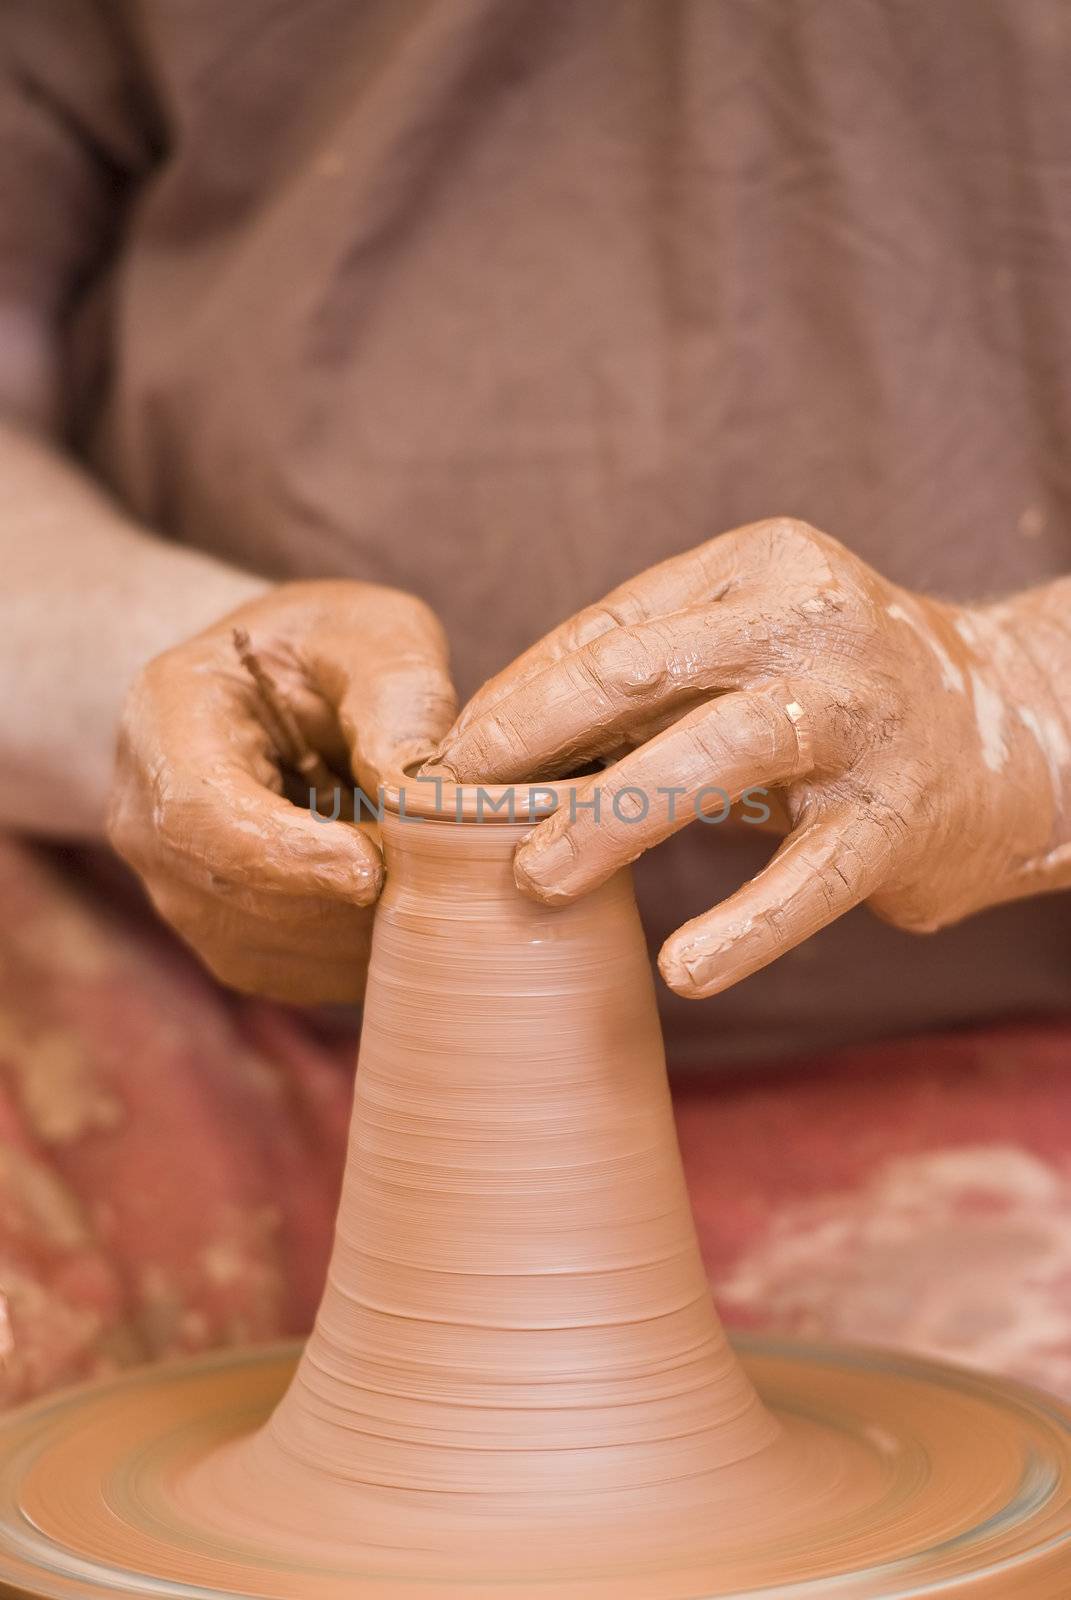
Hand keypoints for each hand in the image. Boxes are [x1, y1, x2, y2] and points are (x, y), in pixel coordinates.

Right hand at [108, 581, 455, 1002]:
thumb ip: (399, 698)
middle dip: (346, 895)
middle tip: (439, 865)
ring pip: (269, 946)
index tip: (371, 868)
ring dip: (360, 927)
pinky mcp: (225, 939)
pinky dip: (359, 950)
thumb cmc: (331, 651)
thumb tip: (420, 792)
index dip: (286, 855)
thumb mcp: (375, 636)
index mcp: (165, 720)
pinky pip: (293, 973)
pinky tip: (405, 900)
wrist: (280, 690)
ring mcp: (175, 890)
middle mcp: (146, 818)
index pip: (199, 814)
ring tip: (427, 869)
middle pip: (235, 895)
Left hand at [433, 519, 1069, 998]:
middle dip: (539, 732)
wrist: (1016, 728)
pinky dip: (747, 926)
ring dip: (613, 817)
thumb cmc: (838, 690)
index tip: (459, 752)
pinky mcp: (901, 815)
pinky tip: (686, 969)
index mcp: (762, 567)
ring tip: (537, 877)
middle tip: (464, 795)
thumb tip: (501, 737)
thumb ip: (650, 671)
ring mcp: (863, 716)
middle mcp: (815, 622)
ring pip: (719, 753)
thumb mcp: (752, 644)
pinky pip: (813, 876)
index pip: (614, 627)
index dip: (523, 691)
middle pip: (647, 669)